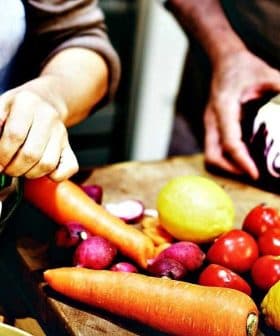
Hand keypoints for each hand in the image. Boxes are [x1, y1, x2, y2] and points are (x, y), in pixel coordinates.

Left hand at [0, 77, 78, 180]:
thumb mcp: (0, 107)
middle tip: (6, 168)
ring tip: (20, 168)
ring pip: (47, 164)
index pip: (15, 135)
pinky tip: (40, 170)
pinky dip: (55, 176)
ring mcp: (61, 132)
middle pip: (31, 153)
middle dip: (13, 168)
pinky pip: (69, 168)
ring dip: (29, 173)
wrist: (45, 102)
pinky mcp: (69, 146)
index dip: (2, 154)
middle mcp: (48, 116)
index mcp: (27, 102)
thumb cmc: (17, 108)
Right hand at [204, 50, 279, 178]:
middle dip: (230, 169)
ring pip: (212, 154)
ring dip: (228, 166)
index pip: (229, 142)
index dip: (241, 161)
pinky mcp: (214, 127)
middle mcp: (213, 120)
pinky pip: (216, 149)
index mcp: (223, 108)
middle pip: (212, 155)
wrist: (225, 60)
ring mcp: (211, 124)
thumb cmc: (242, 66)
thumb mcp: (266, 73)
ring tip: (250, 168)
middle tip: (252, 173)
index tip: (255, 174)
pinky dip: (228, 158)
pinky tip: (246, 155)